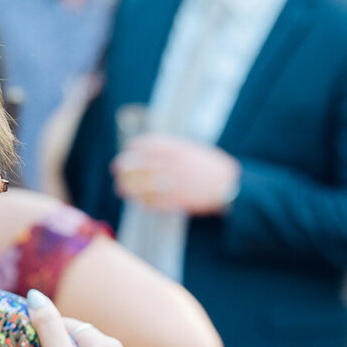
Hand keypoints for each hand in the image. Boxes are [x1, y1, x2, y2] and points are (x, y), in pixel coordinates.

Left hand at [111, 134, 239, 213]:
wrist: (230, 185)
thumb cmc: (211, 167)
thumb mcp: (193, 150)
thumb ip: (173, 149)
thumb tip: (150, 149)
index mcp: (178, 150)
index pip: (149, 144)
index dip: (135, 146)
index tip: (127, 148)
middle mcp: (173, 165)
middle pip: (140, 164)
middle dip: (124, 166)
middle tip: (116, 168)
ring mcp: (174, 183)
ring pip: (142, 185)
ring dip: (128, 186)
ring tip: (120, 188)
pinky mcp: (176, 201)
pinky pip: (153, 202)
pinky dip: (143, 201)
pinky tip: (138, 201)